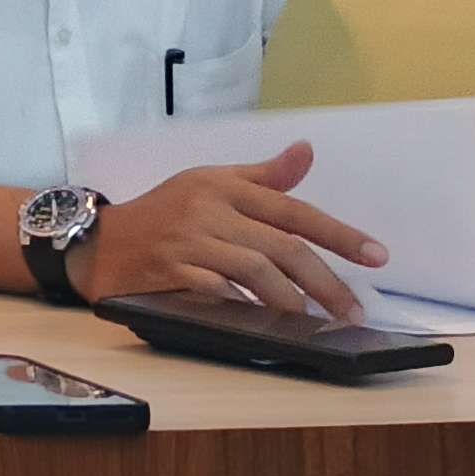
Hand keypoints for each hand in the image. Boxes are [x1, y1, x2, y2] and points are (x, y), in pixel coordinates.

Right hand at [73, 142, 388, 323]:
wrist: (97, 241)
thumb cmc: (162, 213)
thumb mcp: (209, 183)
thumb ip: (262, 176)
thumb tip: (306, 151)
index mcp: (223, 186)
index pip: (293, 209)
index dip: (339, 233)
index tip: (377, 256)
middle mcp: (208, 210)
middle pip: (282, 248)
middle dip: (325, 282)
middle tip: (352, 310)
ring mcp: (188, 242)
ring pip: (256, 273)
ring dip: (293, 302)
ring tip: (318, 323)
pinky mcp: (170, 273)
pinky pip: (219, 294)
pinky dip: (247, 309)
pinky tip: (268, 324)